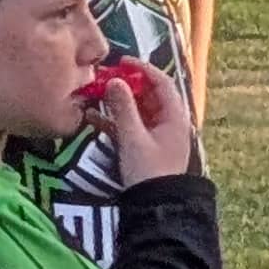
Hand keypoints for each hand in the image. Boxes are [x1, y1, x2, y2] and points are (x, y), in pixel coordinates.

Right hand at [94, 57, 194, 181]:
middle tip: (104, 77)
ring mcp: (158, 135)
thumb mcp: (133, 138)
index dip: (143, 69)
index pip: (162, 83)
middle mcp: (169, 122)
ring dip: (119, 101)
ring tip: (96, 93)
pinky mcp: (145, 147)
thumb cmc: (147, 171)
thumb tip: (114, 81)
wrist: (153, 207)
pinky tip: (93, 116)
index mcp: (174, 117)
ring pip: (138, 110)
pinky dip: (115, 119)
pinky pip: (131, 126)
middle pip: (149, 94)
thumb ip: (123, 108)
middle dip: (127, 84)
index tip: (121, 61)